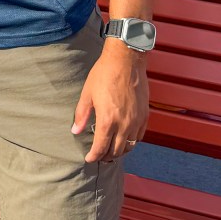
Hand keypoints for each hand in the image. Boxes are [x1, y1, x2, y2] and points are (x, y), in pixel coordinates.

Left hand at [71, 43, 148, 163]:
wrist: (126, 60)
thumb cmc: (104, 74)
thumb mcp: (87, 94)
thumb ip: (82, 115)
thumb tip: (75, 130)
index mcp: (108, 120)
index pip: (101, 148)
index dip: (94, 156)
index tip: (89, 159)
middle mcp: (124, 124)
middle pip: (116, 151)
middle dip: (106, 157)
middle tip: (99, 156)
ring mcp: (136, 121)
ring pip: (130, 146)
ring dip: (120, 151)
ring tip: (111, 151)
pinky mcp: (145, 115)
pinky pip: (139, 136)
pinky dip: (132, 142)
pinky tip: (125, 140)